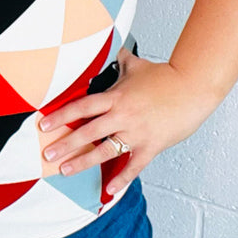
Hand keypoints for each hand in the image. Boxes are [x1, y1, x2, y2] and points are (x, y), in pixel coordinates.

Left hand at [38, 48, 221, 197]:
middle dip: (65, 144)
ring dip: (83, 162)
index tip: (44, 124)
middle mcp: (123, 116)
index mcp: (116, 97)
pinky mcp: (151, 146)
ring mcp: (136, 132)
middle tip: (47, 154)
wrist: (194, 87)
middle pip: (88, 132)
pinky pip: (133, 166)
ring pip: (104, 150)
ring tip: (66, 170)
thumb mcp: (139, 65)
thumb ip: (121, 61)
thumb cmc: (168, 77)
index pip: (82, 107)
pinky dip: (121, 179)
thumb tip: (113, 48)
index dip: (61, 116)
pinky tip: (108, 190)